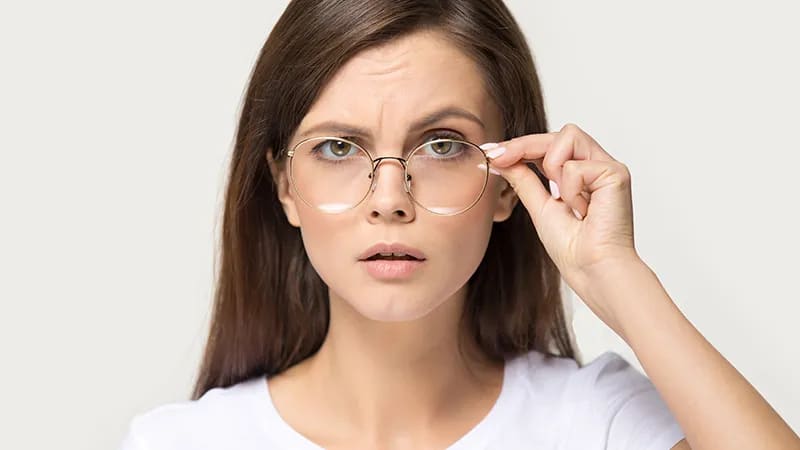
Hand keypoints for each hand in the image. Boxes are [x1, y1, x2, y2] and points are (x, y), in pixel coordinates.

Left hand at [485, 123, 640, 319]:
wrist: (592, 270)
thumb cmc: (574, 248)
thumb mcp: (539, 207)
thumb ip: (524, 180)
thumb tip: (502, 160)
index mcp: (583, 173)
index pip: (551, 144)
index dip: (521, 145)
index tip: (492, 152)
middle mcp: (598, 165)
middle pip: (560, 133)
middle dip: (525, 145)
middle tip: (499, 157)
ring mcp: (609, 167)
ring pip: (569, 136)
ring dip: (553, 168)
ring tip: (565, 200)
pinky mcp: (616, 174)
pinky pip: (575, 167)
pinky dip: (570, 190)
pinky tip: (582, 210)